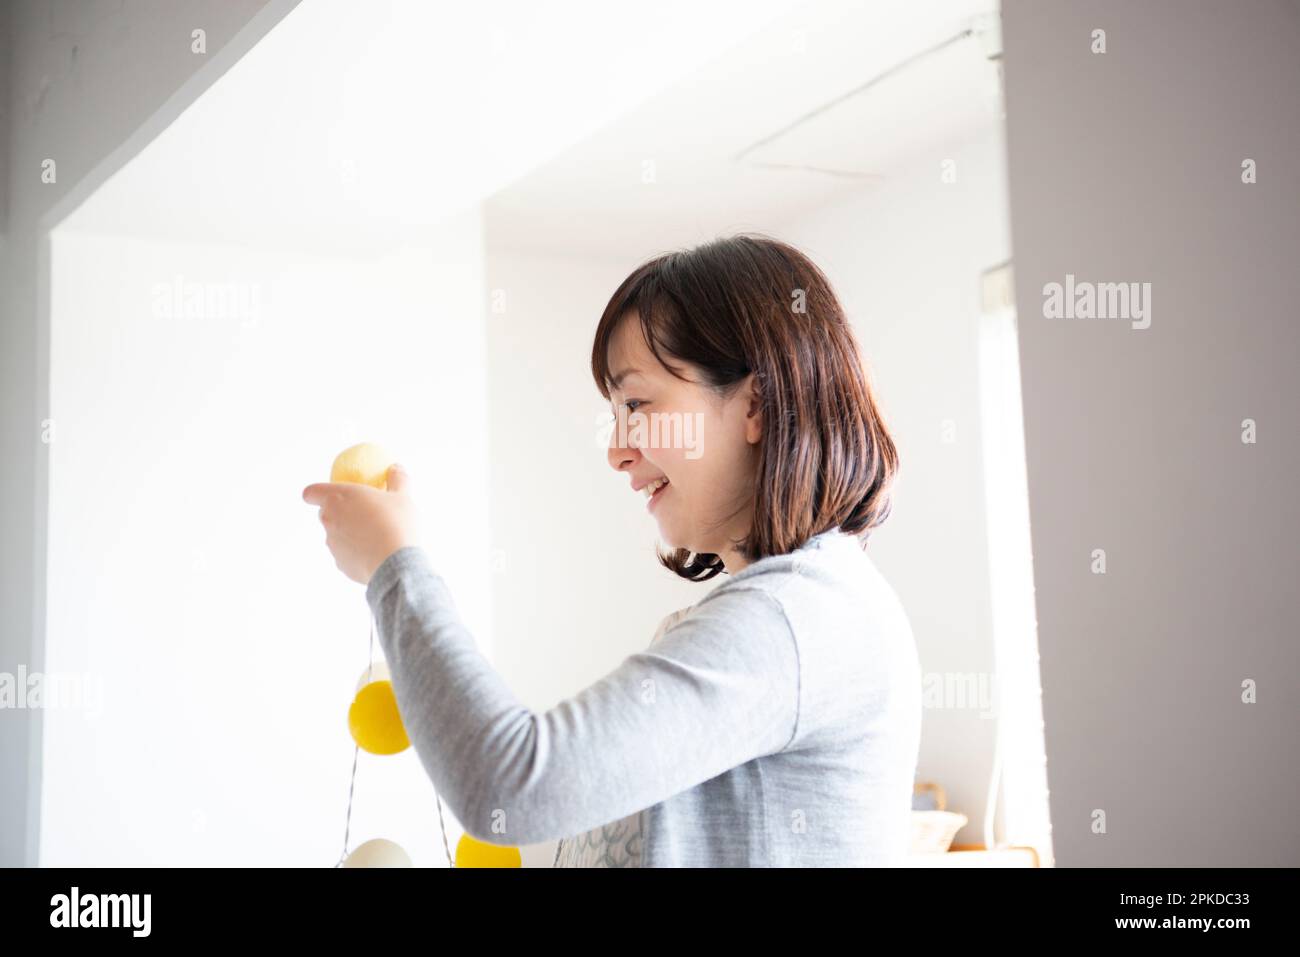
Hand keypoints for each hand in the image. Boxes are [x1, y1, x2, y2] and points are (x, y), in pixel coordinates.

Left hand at [302, 464, 419, 583]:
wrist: (395, 561)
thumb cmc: (396, 522)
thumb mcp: (402, 496)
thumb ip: (397, 479)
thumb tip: (396, 467)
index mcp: (338, 497)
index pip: (311, 492)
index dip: (316, 493)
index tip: (328, 494)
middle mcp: (329, 520)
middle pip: (324, 513)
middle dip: (339, 512)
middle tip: (362, 512)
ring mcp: (332, 544)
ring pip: (335, 535)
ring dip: (349, 533)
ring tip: (375, 536)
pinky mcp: (340, 564)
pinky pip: (346, 554)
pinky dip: (356, 553)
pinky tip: (376, 553)